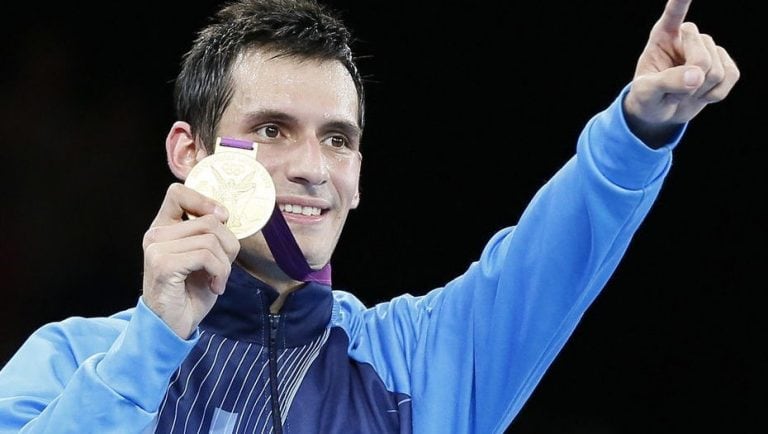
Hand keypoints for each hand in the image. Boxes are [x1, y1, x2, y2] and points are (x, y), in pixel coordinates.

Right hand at [141, 183, 240, 338]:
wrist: (174, 326)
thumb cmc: (191, 292)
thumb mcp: (205, 256)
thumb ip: (210, 233)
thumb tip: (224, 214)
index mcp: (164, 228)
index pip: (178, 193)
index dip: (205, 201)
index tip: (223, 218)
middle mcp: (156, 234)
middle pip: (209, 220)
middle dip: (228, 246)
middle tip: (222, 268)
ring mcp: (156, 248)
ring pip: (211, 239)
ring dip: (225, 264)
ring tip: (217, 281)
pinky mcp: (163, 263)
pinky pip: (206, 255)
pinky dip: (219, 273)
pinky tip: (214, 287)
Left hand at [624, 0, 739, 146]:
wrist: (659, 113)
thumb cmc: (647, 97)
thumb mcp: (646, 92)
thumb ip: (666, 81)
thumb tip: (696, 76)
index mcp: (662, 37)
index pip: (674, 14)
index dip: (682, 1)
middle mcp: (688, 38)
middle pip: (702, 57)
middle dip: (690, 81)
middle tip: (671, 91)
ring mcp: (708, 50)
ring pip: (717, 70)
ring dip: (700, 90)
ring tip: (683, 92)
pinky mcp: (724, 64)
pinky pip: (731, 76)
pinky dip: (715, 93)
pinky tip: (701, 94)